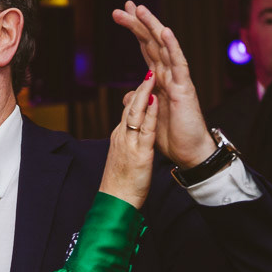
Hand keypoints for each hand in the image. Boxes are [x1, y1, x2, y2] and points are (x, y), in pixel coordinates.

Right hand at [100, 71, 158, 208]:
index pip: (128, 112)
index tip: (145, 82)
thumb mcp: (123, 159)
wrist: (115, 201)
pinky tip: (156, 100)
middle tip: (149, 70)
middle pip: (130, 107)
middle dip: (140, 88)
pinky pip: (146, 128)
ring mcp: (129, 143)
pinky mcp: (139, 153)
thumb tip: (132, 135)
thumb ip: (128, 144)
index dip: (137, 96)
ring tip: (152, 77)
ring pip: (136, 113)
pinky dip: (150, 113)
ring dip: (144, 94)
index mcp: (119, 138)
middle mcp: (122, 137)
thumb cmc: (120, 184)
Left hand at [111, 2, 214, 168]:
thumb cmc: (170, 135)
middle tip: (123, 6)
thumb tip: (127, 94)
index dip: (134, 30)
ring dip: (152, 26)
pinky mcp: (184, 88)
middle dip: (137, 23)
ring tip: (140, 9)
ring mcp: (177, 79)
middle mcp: (167, 74)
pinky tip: (164, 31)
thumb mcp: (145, 116)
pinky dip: (172, 46)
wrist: (188, 152)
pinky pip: (178, 63)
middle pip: (151, 42)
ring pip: (164, 47)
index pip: (144, 48)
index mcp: (158, 79)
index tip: (120, 14)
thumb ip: (137, 101)